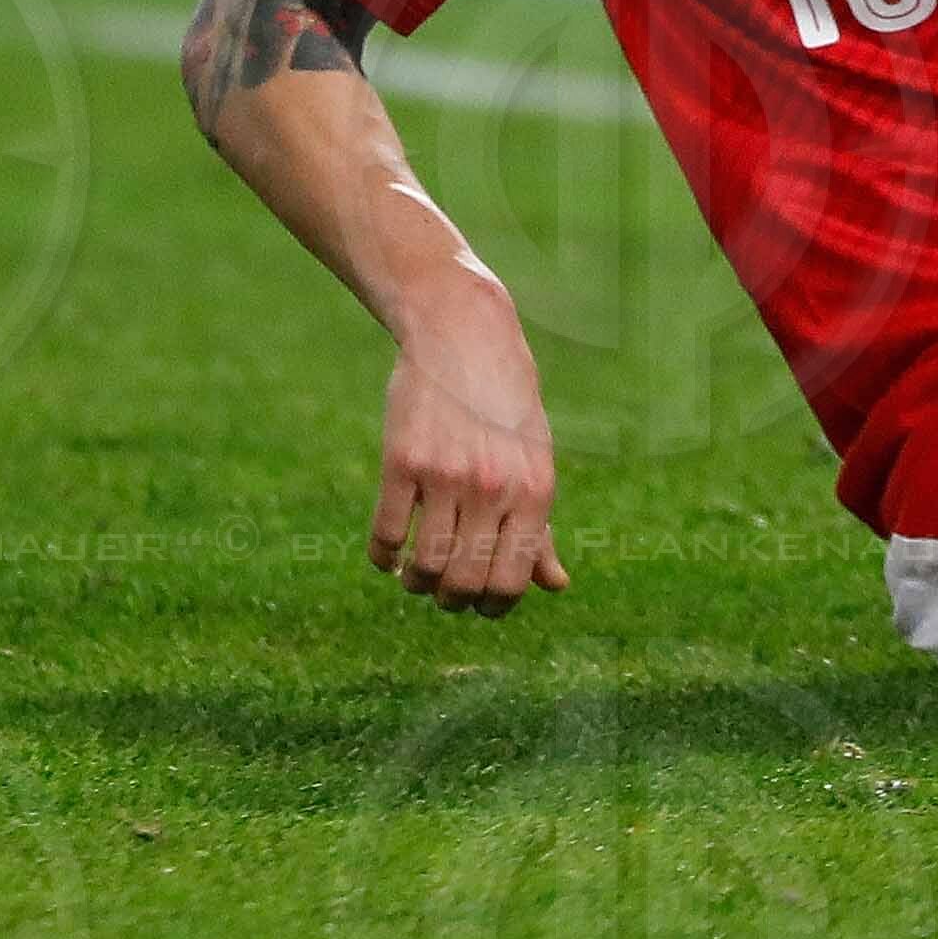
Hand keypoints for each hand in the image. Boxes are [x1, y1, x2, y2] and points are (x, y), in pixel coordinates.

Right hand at [369, 294, 565, 613]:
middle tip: (442, 591)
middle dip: (451, 600)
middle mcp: (493, 487)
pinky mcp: (402, 459)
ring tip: (413, 575)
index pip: (511, 582)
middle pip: (465, 582)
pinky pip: (386, 533)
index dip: (491, 605)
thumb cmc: (504, 405)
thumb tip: (555, 586)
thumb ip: (541, 527)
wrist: (461, 333)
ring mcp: (445, 474)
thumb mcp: (535, 460)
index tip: (478, 600)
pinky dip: (382, 556)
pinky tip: (385, 554)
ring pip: (424, 566)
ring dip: (416, 583)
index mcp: (534, 492)